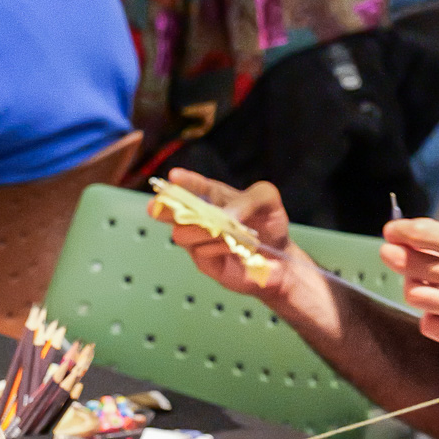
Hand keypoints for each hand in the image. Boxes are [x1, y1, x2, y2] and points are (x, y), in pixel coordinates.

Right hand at [153, 168, 298, 299]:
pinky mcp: (205, 262)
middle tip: (156, 206)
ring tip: (220, 229)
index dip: (184, 181)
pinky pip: (199, 251)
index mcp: (213, 196)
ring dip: (198, 229)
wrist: (282, 260)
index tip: (174, 176)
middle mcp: (201, 216)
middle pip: (171, 210)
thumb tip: (226, 214)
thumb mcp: (266, 200)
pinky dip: (215, 246)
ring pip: (180, 234)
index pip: (193, 185)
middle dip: (162, 207)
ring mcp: (200, 240)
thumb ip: (248, 200)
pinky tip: (232, 245)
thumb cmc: (270, 225)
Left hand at [381, 217, 438, 366]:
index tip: (391, 231)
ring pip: (417, 295)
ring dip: (416, 288)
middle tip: (392, 254)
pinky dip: (432, 317)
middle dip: (396, 257)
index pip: (426, 234)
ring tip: (431, 286)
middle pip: (413, 264)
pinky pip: (429, 324)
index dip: (401, 231)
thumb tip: (410, 238)